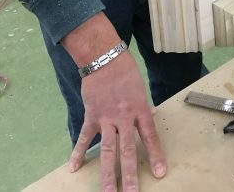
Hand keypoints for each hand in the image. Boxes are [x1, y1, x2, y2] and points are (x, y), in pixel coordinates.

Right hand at [68, 51, 165, 190]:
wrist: (105, 58)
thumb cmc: (126, 71)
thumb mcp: (140, 89)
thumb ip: (141, 108)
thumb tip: (147, 120)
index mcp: (140, 109)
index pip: (150, 137)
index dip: (155, 155)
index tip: (160, 173)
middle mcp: (124, 117)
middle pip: (128, 150)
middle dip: (130, 174)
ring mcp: (106, 118)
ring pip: (108, 150)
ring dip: (108, 173)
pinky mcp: (91, 116)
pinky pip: (85, 137)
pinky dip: (78, 152)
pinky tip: (73, 168)